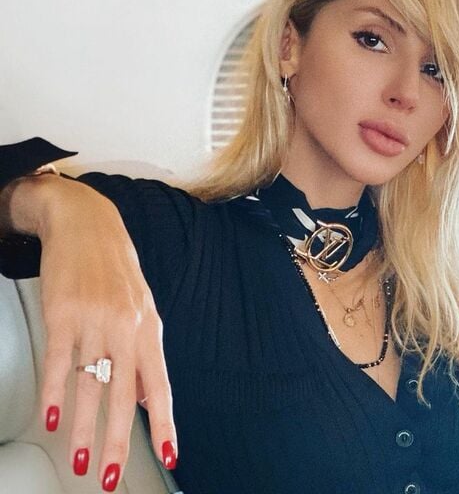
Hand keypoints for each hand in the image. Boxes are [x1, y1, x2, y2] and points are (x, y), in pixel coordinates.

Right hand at [34, 177, 176, 487]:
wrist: (88, 226)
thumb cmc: (117, 272)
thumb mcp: (142, 310)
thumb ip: (144, 355)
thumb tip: (147, 398)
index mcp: (149, 330)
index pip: (159, 386)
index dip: (164, 422)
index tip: (170, 454)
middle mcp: (126, 328)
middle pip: (122, 395)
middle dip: (117, 441)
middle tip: (111, 477)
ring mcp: (94, 320)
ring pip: (89, 384)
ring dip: (82, 428)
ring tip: (79, 460)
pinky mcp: (63, 313)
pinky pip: (60, 359)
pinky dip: (55, 392)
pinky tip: (52, 418)